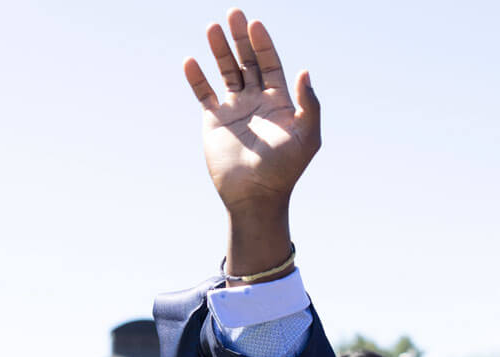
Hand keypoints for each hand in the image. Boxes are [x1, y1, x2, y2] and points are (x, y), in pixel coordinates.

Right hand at [184, 9, 320, 276]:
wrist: (256, 196)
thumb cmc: (285, 170)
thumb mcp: (306, 137)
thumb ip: (309, 104)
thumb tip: (304, 71)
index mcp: (280, 102)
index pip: (271, 64)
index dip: (263, 44)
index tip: (255, 24)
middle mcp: (257, 101)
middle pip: (248, 61)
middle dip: (241, 38)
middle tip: (233, 13)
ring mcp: (236, 109)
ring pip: (226, 72)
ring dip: (219, 50)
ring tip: (211, 27)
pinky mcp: (215, 121)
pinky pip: (204, 94)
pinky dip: (197, 78)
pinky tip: (191, 60)